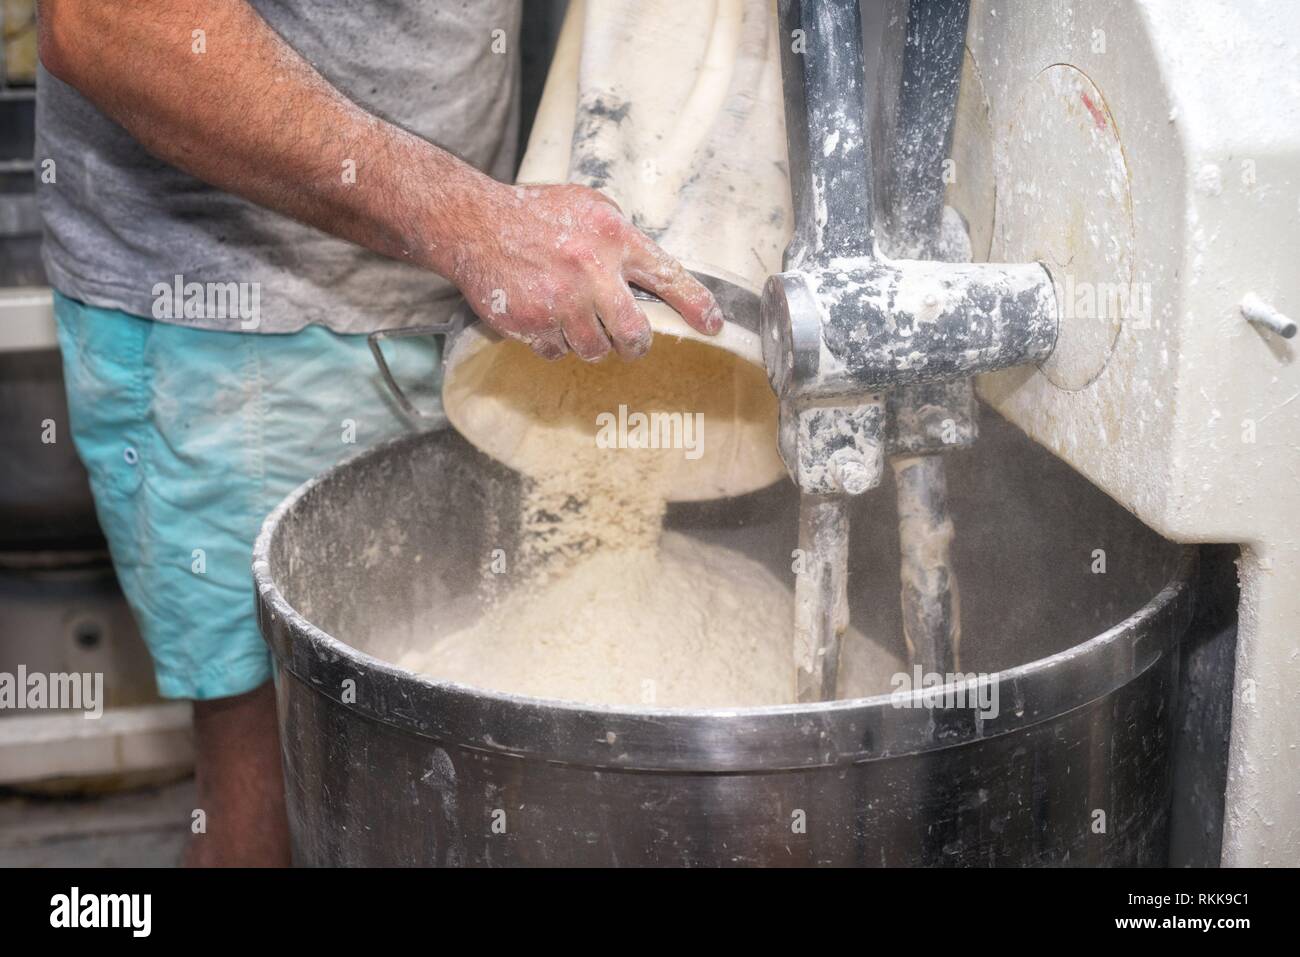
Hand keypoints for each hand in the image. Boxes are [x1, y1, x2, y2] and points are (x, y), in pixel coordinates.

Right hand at [449, 182, 722, 360]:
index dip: (696, 306)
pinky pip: (558, 352)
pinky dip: (555, 342)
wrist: (474, 223)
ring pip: (595, 349)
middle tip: (629, 341)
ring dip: (591, 342)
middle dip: (635, 344)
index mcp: (612, 238)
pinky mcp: (531, 324)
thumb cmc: (537, 214)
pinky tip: (543, 317)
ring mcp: (560, 302)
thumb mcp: (589, 207)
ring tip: (574, 316)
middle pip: (633, 334)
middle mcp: (591, 271)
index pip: (668, 277)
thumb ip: (621, 238)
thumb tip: (651, 274)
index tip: (714, 325)